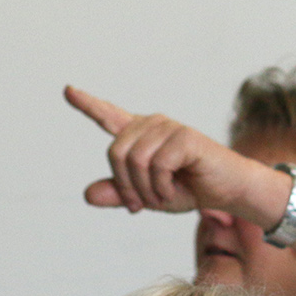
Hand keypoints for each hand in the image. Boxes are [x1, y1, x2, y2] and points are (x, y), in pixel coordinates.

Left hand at [64, 85, 282, 220]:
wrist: (228, 192)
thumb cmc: (190, 189)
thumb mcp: (147, 197)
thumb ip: (119, 193)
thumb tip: (87, 194)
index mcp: (140, 135)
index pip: (108, 116)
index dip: (87, 103)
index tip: (68, 90)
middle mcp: (151, 124)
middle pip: (114, 152)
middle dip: (125, 186)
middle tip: (139, 206)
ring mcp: (168, 127)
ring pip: (135, 161)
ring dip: (146, 190)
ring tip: (162, 197)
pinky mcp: (184, 137)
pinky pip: (157, 165)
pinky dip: (163, 187)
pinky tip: (175, 190)